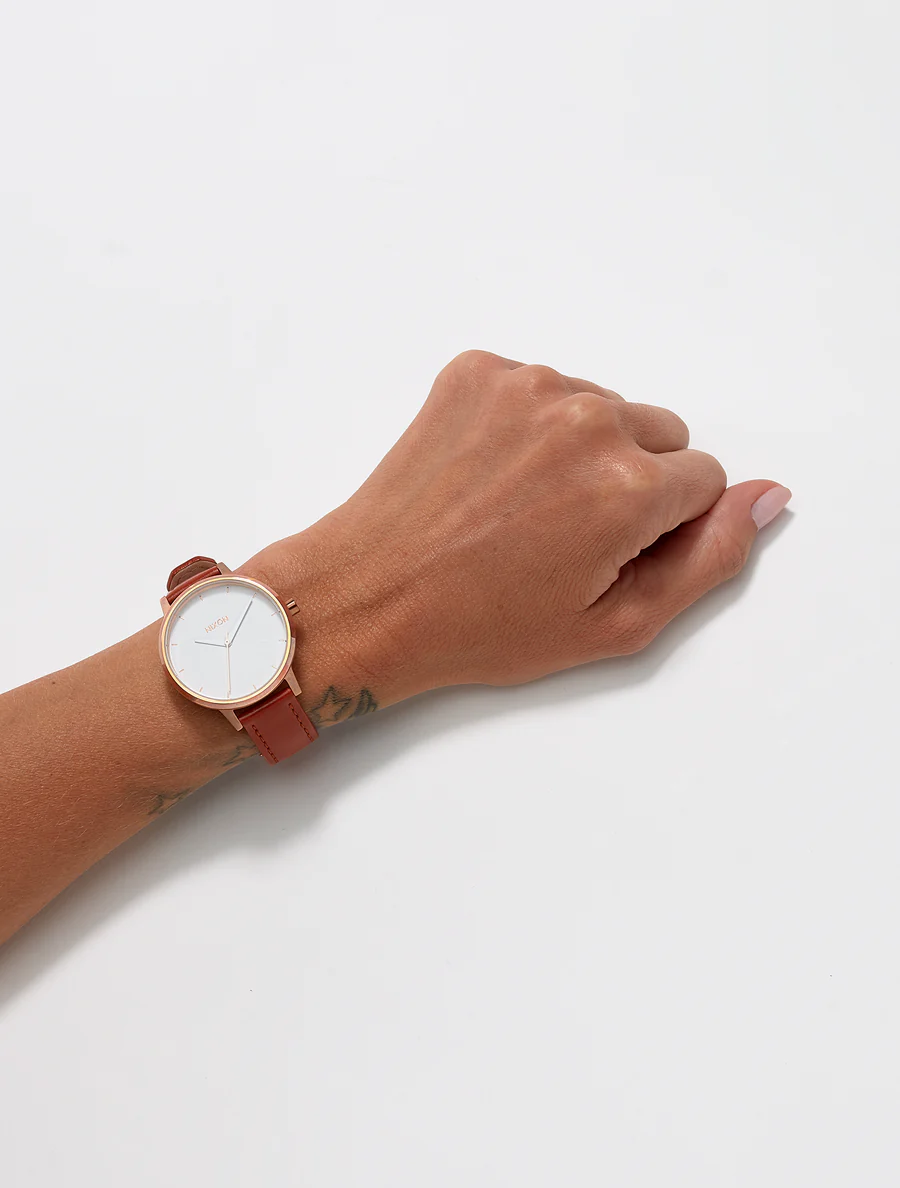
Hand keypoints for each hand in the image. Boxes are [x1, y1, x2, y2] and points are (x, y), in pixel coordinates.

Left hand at [241, 351, 788, 717]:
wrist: (370, 596)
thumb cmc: (482, 625)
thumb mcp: (616, 625)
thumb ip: (710, 559)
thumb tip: (767, 497)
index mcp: (628, 484)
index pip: (705, 478)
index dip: (663, 526)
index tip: (609, 554)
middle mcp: (585, 417)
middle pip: (661, 433)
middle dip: (632, 481)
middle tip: (565, 536)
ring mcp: (526, 386)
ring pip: (603, 407)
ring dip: (581, 451)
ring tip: (521, 510)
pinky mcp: (478, 371)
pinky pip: (543, 389)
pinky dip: (529, 426)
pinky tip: (491, 479)